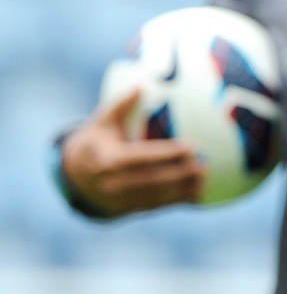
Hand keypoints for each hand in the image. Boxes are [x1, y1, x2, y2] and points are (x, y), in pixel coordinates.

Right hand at [62, 90, 205, 214]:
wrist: (75, 176)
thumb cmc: (95, 142)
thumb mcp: (100, 123)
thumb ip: (120, 105)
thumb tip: (141, 85)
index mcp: (108, 159)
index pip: (142, 157)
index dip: (168, 153)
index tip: (192, 146)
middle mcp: (113, 182)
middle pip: (152, 179)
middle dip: (180, 175)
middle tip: (205, 165)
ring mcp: (120, 199)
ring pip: (156, 196)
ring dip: (183, 190)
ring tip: (205, 180)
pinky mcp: (128, 209)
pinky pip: (156, 206)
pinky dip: (177, 202)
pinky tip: (197, 195)